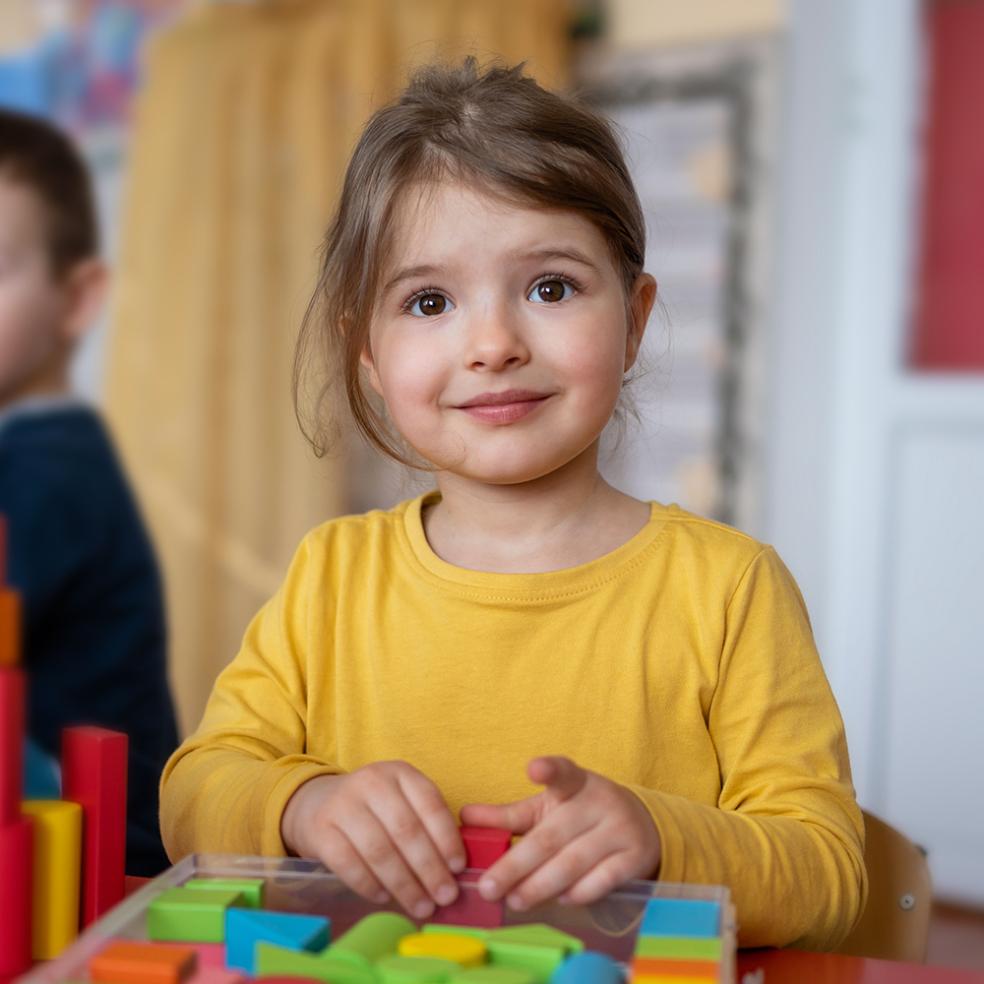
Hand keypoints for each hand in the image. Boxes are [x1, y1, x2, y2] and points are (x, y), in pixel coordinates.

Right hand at [280, 761, 464, 919]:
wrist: (318, 803)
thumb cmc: (373, 809)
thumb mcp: (401, 801)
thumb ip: (425, 824)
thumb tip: (454, 870)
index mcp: (400, 772)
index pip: (430, 803)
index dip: (447, 838)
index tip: (458, 868)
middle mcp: (371, 781)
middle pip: (406, 830)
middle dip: (429, 868)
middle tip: (445, 896)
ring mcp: (343, 804)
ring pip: (379, 850)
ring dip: (404, 884)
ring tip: (421, 906)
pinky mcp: (320, 829)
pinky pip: (349, 864)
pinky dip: (370, 885)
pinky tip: (385, 898)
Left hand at [460, 756, 660, 910]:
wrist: (642, 826)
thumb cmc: (581, 816)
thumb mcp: (547, 809)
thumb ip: (507, 816)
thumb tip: (464, 817)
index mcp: (575, 783)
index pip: (562, 772)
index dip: (549, 770)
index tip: (533, 769)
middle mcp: (599, 801)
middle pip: (552, 835)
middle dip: (516, 865)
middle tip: (488, 887)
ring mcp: (620, 829)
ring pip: (574, 862)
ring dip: (541, 886)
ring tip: (515, 900)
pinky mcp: (634, 857)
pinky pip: (601, 881)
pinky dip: (577, 894)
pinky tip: (558, 901)